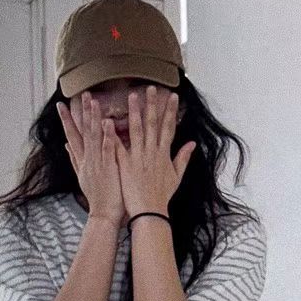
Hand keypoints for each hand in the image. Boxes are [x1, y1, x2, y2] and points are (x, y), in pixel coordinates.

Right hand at [57, 92, 127, 224]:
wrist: (103, 217)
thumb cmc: (98, 199)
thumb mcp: (83, 177)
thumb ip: (74, 159)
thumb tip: (66, 146)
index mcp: (82, 162)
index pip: (72, 136)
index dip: (66, 121)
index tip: (62, 105)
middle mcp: (87, 160)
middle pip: (82, 132)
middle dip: (81, 112)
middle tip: (82, 93)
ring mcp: (97, 164)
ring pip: (93, 137)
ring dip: (92, 118)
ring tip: (93, 100)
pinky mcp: (108, 169)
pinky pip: (107, 149)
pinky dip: (106, 136)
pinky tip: (108, 122)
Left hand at [115, 86, 195, 218]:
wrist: (150, 213)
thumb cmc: (162, 196)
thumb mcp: (176, 177)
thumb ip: (183, 158)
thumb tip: (192, 143)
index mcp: (163, 154)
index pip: (169, 127)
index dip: (171, 111)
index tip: (172, 96)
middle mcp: (151, 152)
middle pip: (153, 123)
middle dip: (152, 104)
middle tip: (151, 87)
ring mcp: (138, 158)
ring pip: (136, 130)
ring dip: (134, 112)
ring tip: (132, 96)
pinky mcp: (125, 165)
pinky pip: (118, 147)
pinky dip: (112, 134)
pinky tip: (107, 120)